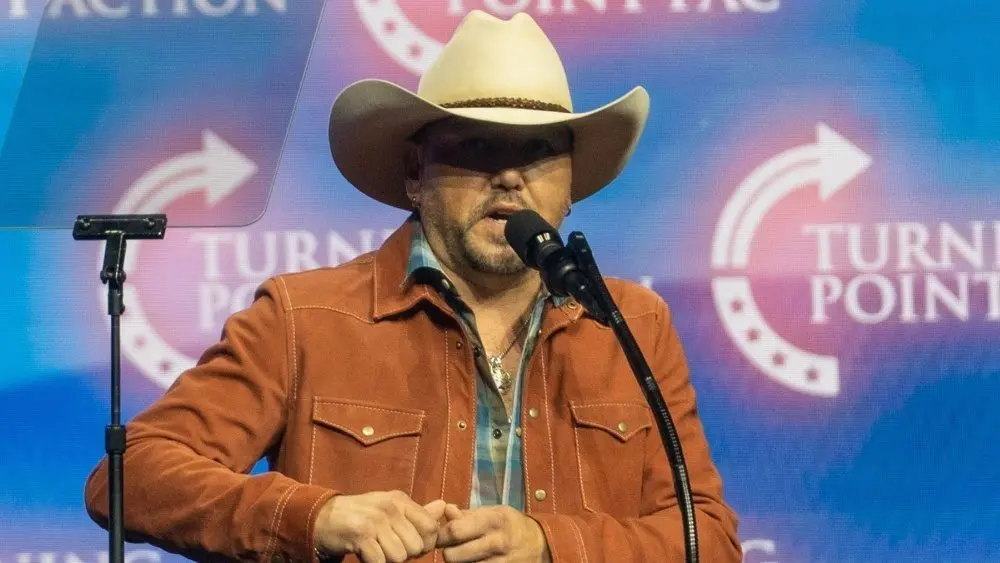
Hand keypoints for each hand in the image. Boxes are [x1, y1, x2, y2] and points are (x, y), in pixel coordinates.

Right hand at [314, 490, 447, 562]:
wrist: (322, 517)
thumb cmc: (361, 516)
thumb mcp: (390, 508)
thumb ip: (418, 512)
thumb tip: (445, 506)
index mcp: (400, 500)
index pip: (430, 527)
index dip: (423, 543)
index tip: (407, 544)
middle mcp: (390, 507)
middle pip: (415, 547)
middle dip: (403, 555)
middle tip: (386, 547)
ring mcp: (375, 520)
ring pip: (399, 557)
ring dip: (387, 560)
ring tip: (375, 549)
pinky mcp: (361, 535)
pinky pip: (380, 561)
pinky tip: (365, 554)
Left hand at [437, 504, 550, 561]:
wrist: (540, 545)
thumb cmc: (510, 525)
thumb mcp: (493, 512)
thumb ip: (467, 514)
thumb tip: (446, 511)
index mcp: (493, 520)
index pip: (454, 531)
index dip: (442, 535)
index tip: (442, 535)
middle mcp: (496, 542)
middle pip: (452, 556)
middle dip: (447, 552)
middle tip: (451, 548)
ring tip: (464, 555)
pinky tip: (475, 561)